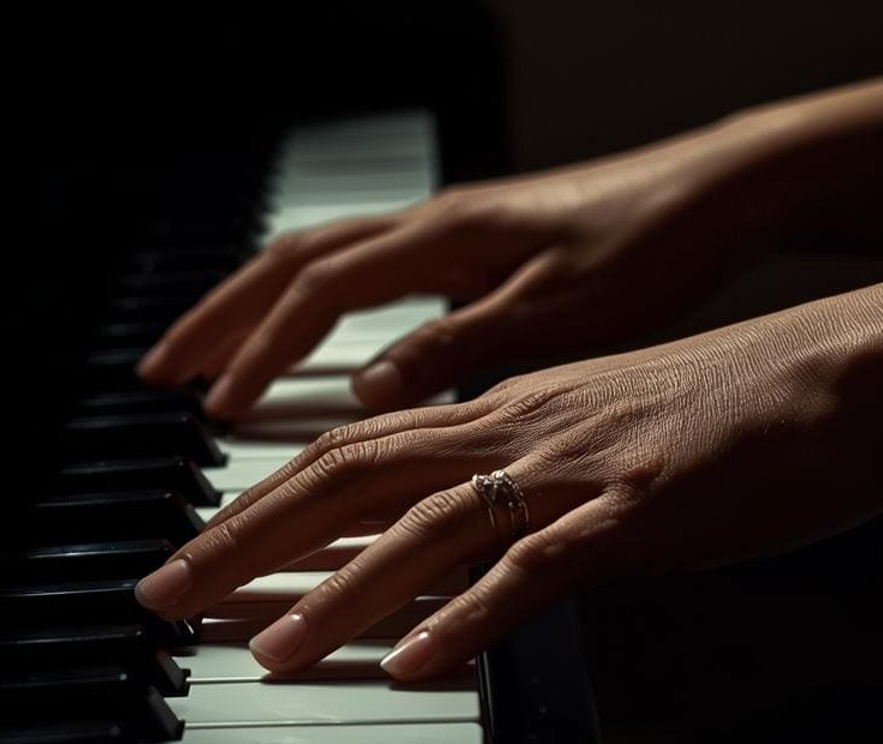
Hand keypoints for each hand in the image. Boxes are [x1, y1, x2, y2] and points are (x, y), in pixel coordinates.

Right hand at [135, 121, 802, 418]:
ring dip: (256, 309)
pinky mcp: (476, 249)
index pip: (319, 290)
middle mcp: (434, 225)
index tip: (216, 411)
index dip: (262, 351)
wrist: (722, 192)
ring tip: (208, 361)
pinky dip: (315, 309)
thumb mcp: (559, 312)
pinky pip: (365, 273)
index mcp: (445, 236)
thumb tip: (361, 392)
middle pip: (293, 263)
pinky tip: (313, 346)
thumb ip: (458, 347)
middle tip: (160, 374)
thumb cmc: (654, 248)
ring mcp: (451, 233)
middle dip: (220, 318)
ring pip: (323, 263)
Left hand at [135, 269, 882, 678]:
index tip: (197, 559)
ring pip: (421, 526)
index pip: (351, 452)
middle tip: (166, 600)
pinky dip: (463, 618)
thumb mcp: (607, 441)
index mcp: (505, 407)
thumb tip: (468, 555)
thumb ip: (530, 488)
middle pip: (347, 476)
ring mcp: (576, 464)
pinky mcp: (639, 508)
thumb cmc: (742, 412)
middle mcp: (519, 424)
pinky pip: (533, 569)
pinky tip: (411, 666)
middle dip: (242, 540)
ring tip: (262, 654)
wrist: (858, 367)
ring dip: (332, 593)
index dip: (259, 504)